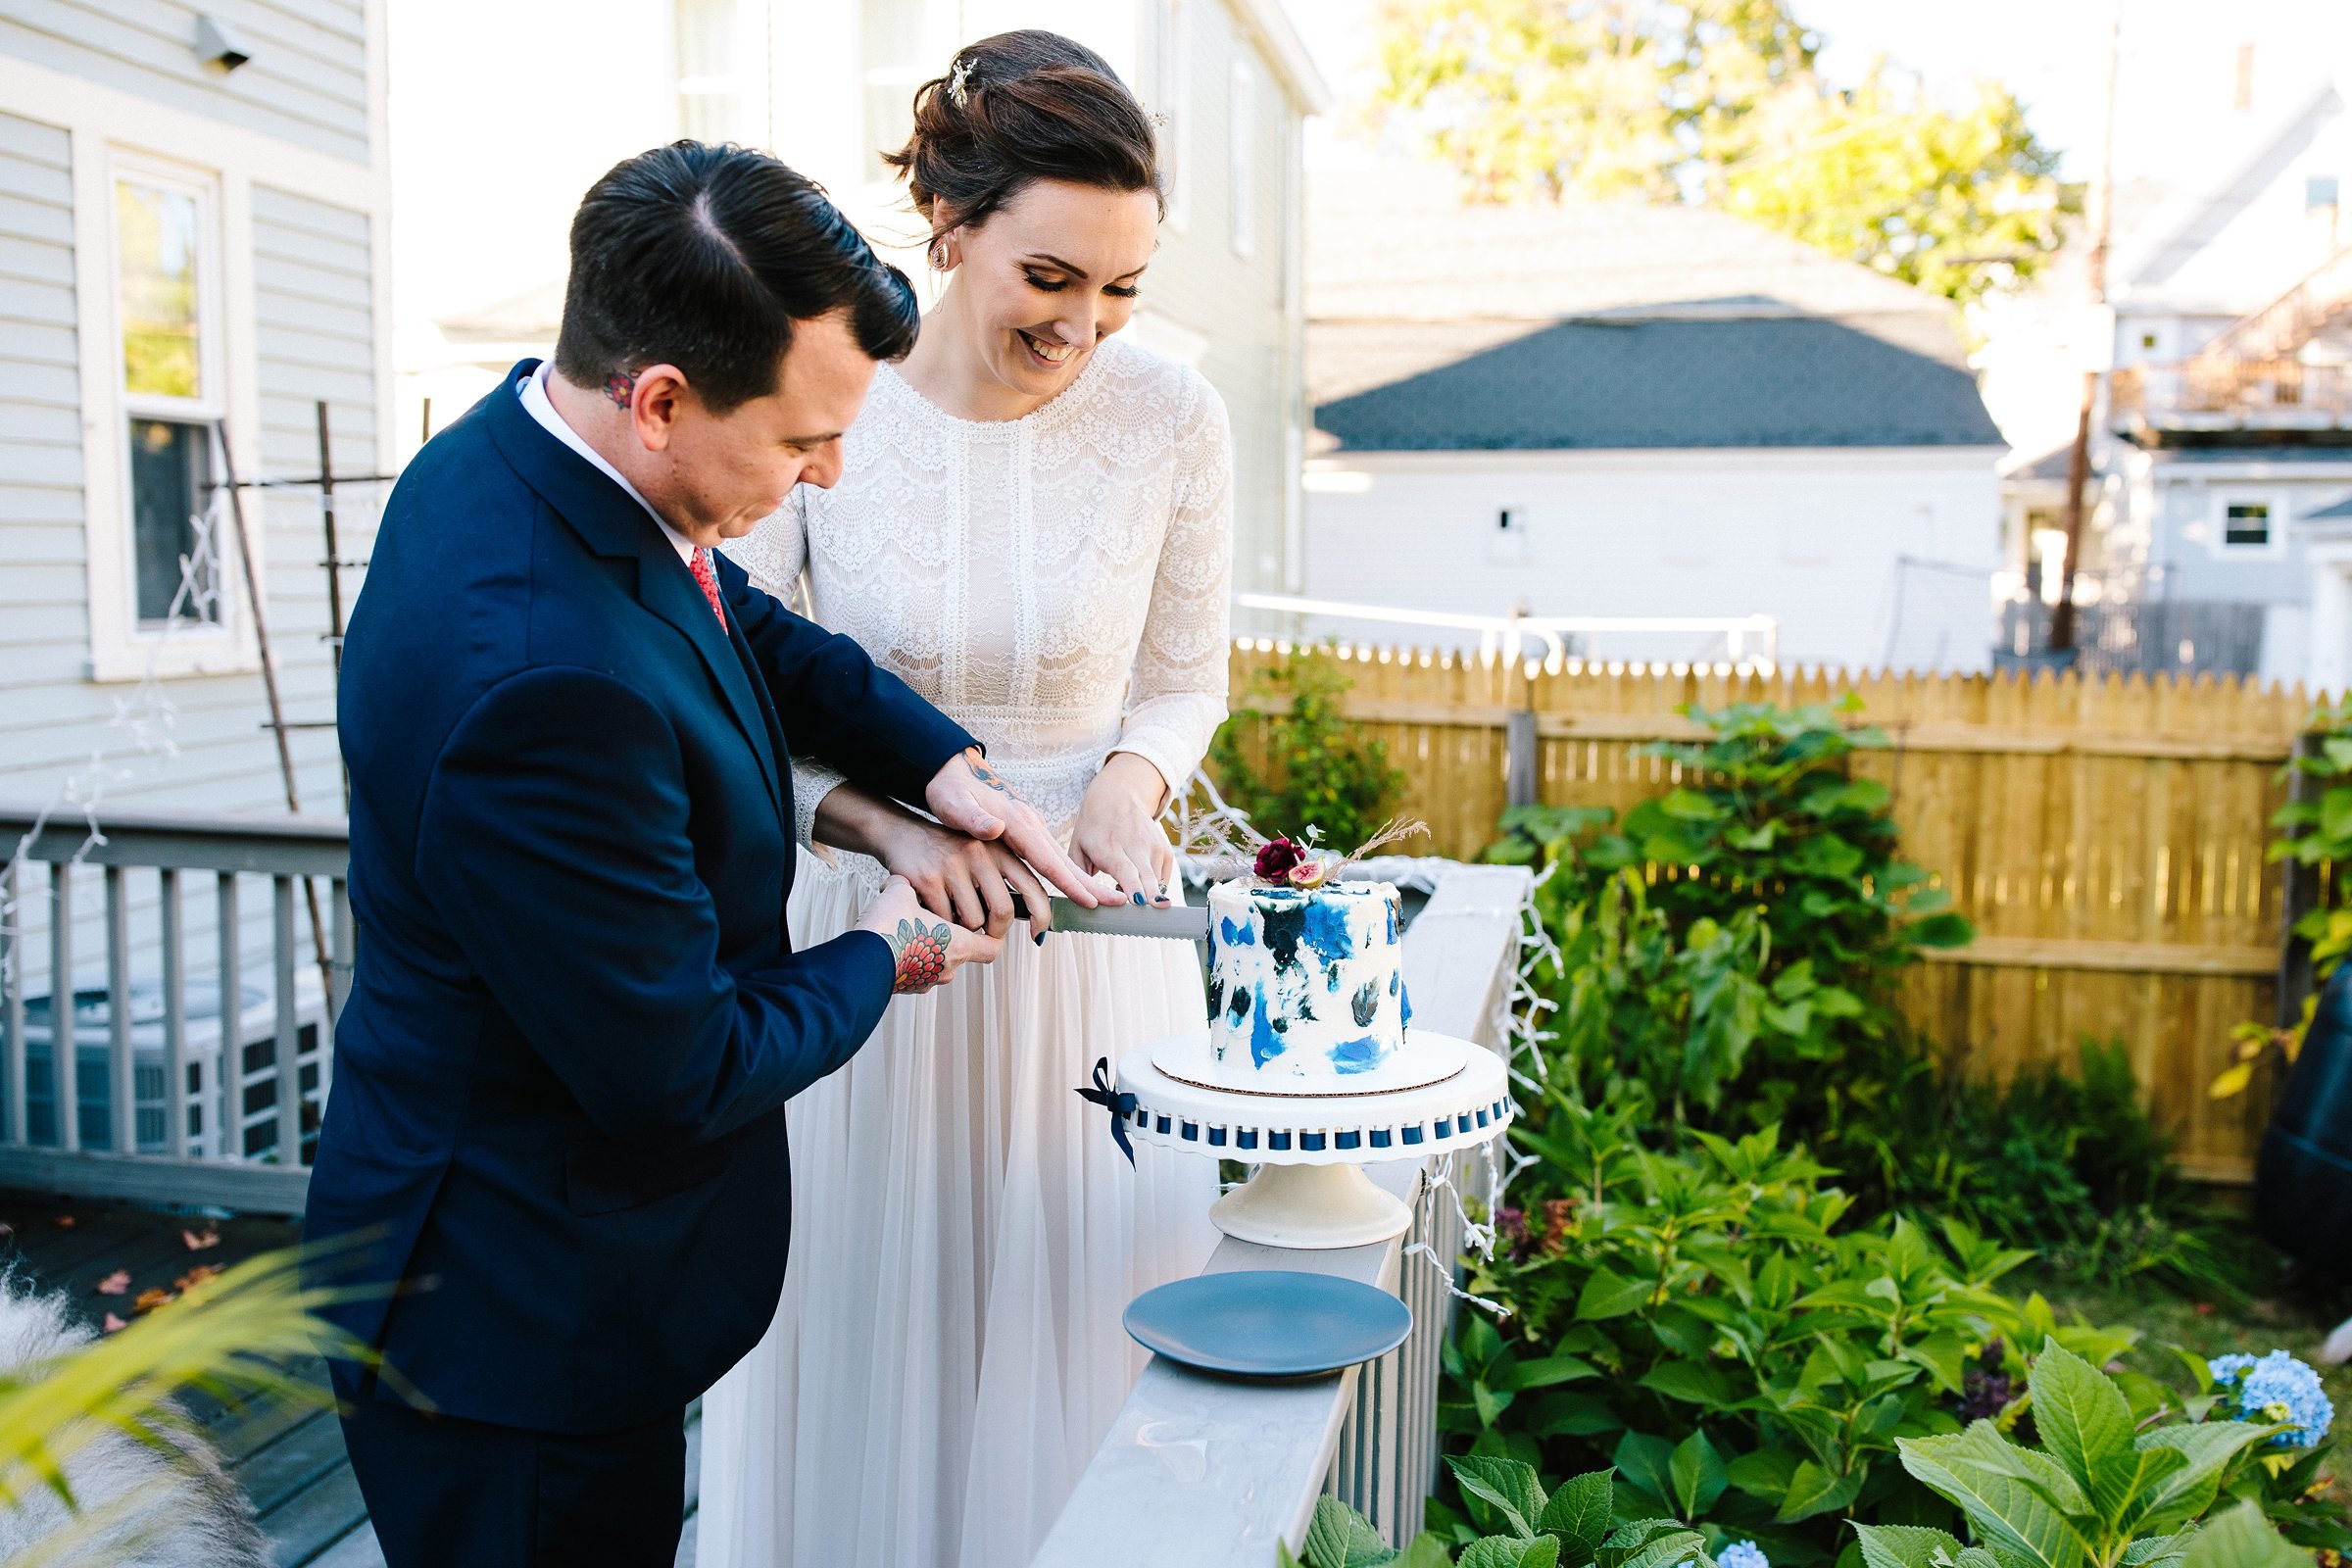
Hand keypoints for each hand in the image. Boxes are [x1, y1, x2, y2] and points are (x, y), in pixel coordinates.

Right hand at [856, 876, 1001, 993]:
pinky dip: (911, 959)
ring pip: (937, 963)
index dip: (994, 935)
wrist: (858, 964)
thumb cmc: (887, 930)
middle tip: (936, 918)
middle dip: (951, 935)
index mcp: (957, 944)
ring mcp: (927, 980)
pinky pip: (916, 971)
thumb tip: (902, 880)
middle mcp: (946, 967)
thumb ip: (909, 885)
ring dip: (928, 947)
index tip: (988, 924)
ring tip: (908, 928)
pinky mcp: (906, 987)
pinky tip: (894, 943)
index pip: (993, 946)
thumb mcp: (901, 892)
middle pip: (962, 953)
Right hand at [865, 802, 1056, 939]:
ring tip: (954, 914)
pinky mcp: (927, 879)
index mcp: (999, 849)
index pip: (1032, 887)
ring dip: (965, 929)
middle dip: (997, 932)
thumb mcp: (983, 855)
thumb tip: (1033, 920)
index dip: (1041, 916)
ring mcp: (952, 865)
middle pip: (1003, 910)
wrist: (903, 835)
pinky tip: (935, 911)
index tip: (1038, 935)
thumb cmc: (950, 854)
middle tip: (986, 935)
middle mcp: (979, 853)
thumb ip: (1005, 879)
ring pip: (973, 921)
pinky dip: (942, 925)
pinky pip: (945, 920)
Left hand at [924, 749, 1101, 907]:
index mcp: (1016, 821)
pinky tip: (1076, 886)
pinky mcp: (1026, 832)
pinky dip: (1067, 874)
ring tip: (1107, 900)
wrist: (951, 770)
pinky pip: (1050, 858)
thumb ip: (973, 818)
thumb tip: (996, 828)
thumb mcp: (953, 803)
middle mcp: (1030, 824)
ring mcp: (1030, 828)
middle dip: (1091, 883)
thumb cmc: (949, 789)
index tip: (1089, 899)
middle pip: (1063, 860)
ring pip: (1060, 859)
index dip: (1068, 882)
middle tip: (1119, 902)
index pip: (1046, 858)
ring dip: (1084, 880)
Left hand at [1069, 753, 1175, 904]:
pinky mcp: (1165, 850)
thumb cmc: (1093, 829)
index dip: (1133, 887)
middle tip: (1148, 916)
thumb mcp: (1077, 849)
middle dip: (1150, 899)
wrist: (1117, 797)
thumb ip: (1079, 878)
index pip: (1126, 870)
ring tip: (1126, 889)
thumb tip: (1083, 905)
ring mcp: (1154, 847)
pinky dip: (1153, 888)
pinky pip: (1163, 880)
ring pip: (1157, 883)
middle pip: (1147, 878)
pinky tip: (1138, 881)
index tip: (1137, 902)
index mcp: (1109, 846)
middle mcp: (1136, 845)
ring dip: (1144, 896)